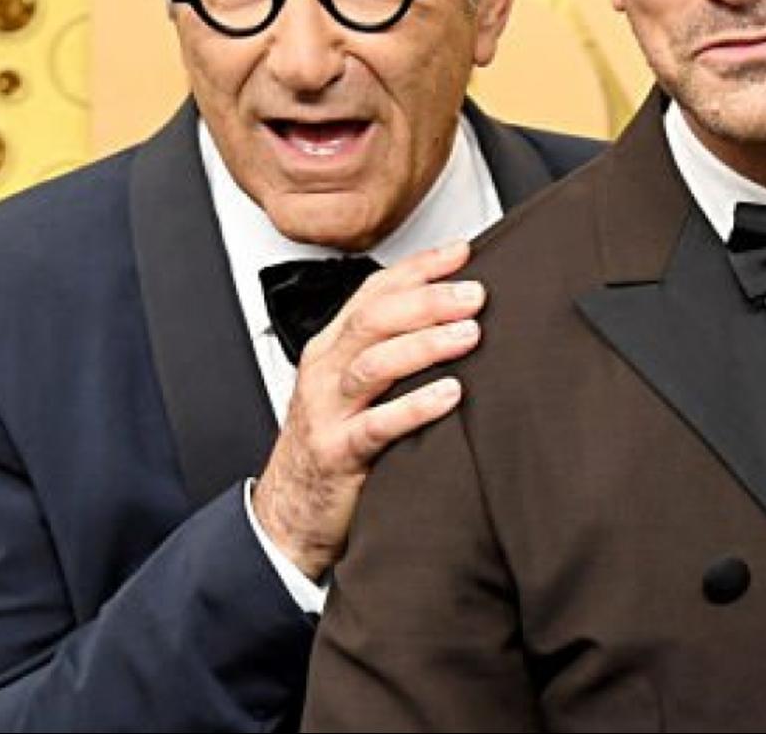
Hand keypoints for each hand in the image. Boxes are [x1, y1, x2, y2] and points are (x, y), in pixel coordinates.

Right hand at [252, 240, 482, 579]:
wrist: (290, 512)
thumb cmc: (335, 442)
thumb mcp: (355, 387)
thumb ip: (393, 350)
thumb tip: (457, 315)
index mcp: (333, 346)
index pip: (375, 291)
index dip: (420, 267)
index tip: (463, 253)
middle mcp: (327, 370)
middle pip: (374, 318)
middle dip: (428, 300)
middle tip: (475, 295)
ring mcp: (328, 410)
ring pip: (374, 363)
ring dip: (425, 344)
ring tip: (469, 335)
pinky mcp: (337, 453)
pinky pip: (377, 425)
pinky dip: (415, 406)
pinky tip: (450, 394)